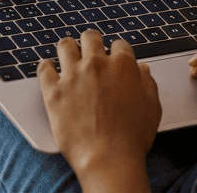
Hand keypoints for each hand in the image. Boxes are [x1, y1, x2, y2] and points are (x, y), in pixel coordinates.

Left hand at [39, 30, 160, 191]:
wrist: (108, 159)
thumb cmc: (132, 138)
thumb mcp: (152, 108)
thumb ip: (147, 84)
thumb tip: (142, 71)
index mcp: (123, 66)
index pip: (119, 44)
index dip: (117, 51)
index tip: (113, 57)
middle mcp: (97, 65)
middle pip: (90, 37)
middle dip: (91, 42)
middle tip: (90, 49)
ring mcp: (73, 76)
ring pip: (65, 46)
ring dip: (68, 48)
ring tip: (68, 54)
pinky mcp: (53, 91)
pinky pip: (44, 69)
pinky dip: (46, 67)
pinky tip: (48, 68)